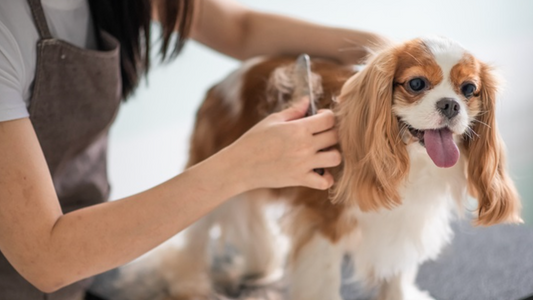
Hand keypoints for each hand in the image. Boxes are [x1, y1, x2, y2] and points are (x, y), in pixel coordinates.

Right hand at [225, 97, 341, 190]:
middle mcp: (304, 146)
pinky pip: (325, 182)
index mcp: (298, 128)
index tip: (319, 118)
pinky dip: (326, 177)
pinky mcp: (300, 179)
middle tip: (320, 135)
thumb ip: (294, 111)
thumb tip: (308, 101)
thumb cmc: (254, 140)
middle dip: (331, 133)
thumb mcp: (272, 121)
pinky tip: (318, 171)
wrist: (241, 165)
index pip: (329, 119)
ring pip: (336, 158)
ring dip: (332, 154)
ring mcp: (304, 164)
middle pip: (335, 136)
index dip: (327, 116)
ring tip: (322, 152)